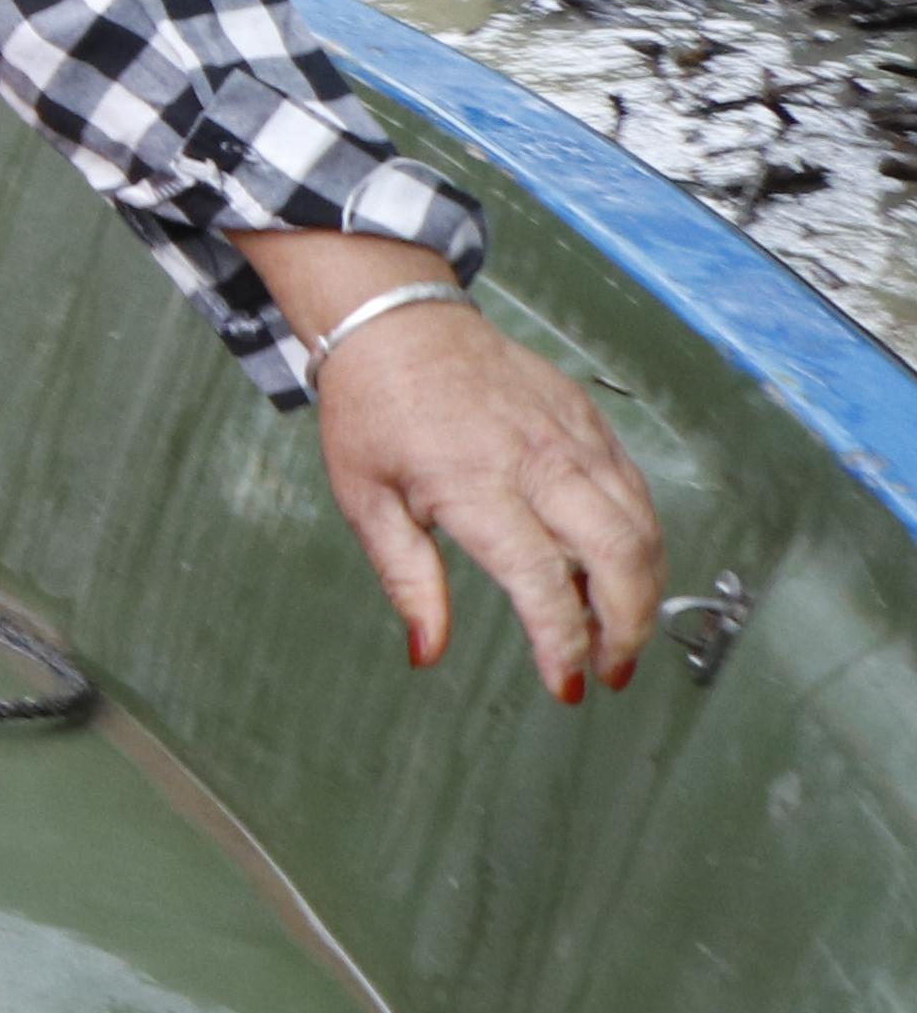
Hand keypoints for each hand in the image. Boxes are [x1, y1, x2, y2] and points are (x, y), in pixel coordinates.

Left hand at [269, 259, 664, 698]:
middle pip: (619, 555)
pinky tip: (623, 572)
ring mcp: (574, 439)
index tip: (567, 686)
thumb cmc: (374, 413)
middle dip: (628, 627)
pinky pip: (636, 492)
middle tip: (613, 670)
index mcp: (474, 484)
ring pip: (642, 526)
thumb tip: (428, 651)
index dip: (561, 641)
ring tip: (620, 633)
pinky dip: (643, 541)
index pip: (540, 579)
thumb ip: (407, 581)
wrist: (400, 326)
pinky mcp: (591, 424)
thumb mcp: (366, 502)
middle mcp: (538, 461)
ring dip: (645, 590)